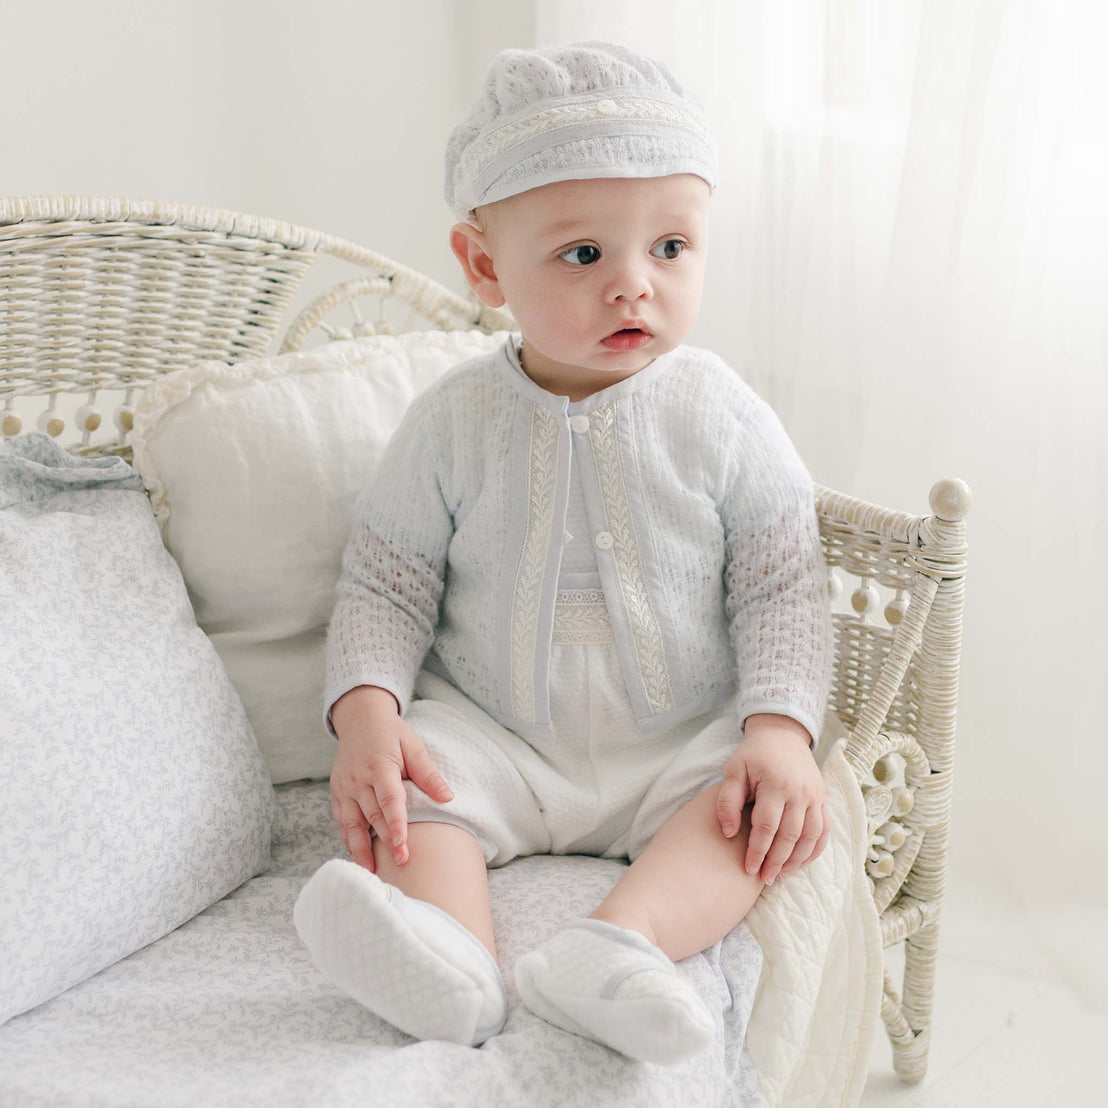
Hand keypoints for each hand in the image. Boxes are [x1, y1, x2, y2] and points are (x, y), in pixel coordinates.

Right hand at [329, 686, 453, 871]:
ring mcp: (344, 787)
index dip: (396, 824)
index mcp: (379, 767)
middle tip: (401, 864)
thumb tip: (448, 797)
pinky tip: (358, 856)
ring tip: (373, 872)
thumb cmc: (391, 733)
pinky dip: (348, 839)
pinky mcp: (336, 792)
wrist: (360, 719)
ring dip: (361, 849)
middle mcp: (358, 779)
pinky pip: (342, 820)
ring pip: (351, 823)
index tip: (403, 846)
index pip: (389, 800)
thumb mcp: (413, 746)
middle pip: (372, 816)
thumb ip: (428, 774)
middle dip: (385, 842)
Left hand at [716, 714, 830, 884]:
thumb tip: (729, 833)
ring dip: (796, 860)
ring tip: (780, 875)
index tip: (748, 869)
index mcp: (775, 784)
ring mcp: (815, 797)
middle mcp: (800, 792)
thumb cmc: (753, 755)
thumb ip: (727, 800)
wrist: (782, 735)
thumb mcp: (733, 770)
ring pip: (810, 836)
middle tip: (764, 879)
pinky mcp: (823, 799)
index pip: (767, 825)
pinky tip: (801, 863)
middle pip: (790, 835)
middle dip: (777, 861)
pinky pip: (825, 830)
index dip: (758, 850)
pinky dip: (815, 850)